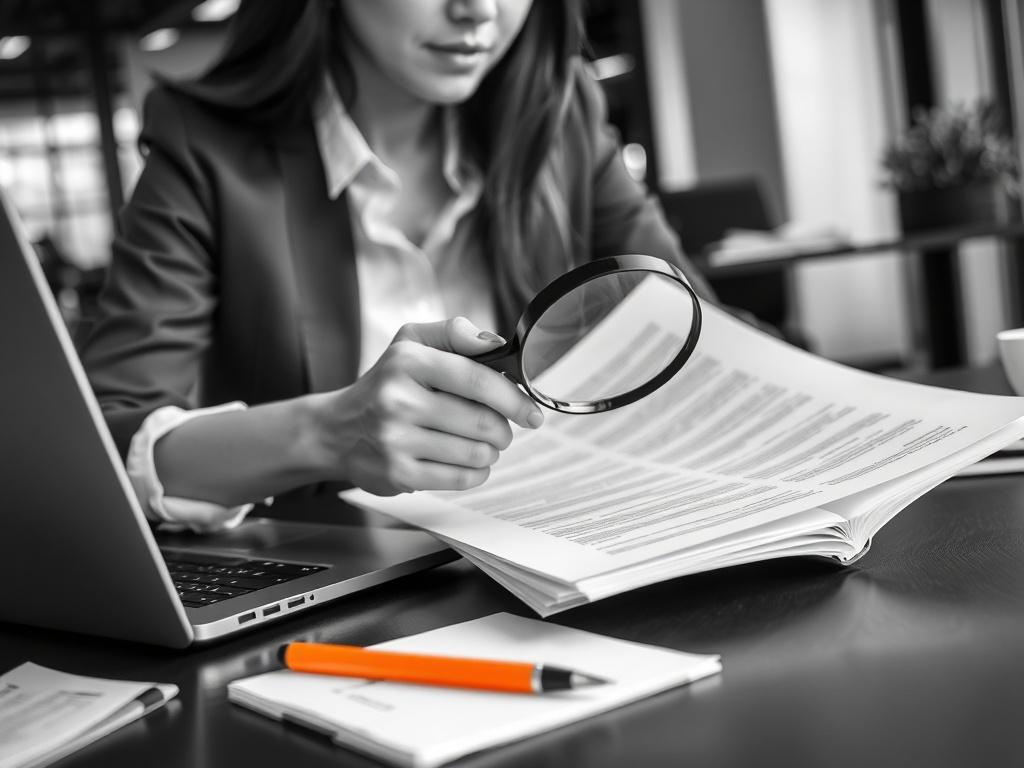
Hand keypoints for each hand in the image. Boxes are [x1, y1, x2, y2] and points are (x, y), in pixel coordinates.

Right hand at [313, 317, 543, 494]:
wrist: (337, 430)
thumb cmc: (386, 382)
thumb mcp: (411, 342)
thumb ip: (455, 333)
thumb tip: (496, 343)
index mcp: (407, 362)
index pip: (476, 379)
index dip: (513, 397)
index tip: (531, 412)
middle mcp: (398, 400)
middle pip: (481, 421)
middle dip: (504, 429)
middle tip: (502, 430)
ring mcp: (396, 440)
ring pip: (474, 453)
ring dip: (491, 451)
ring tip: (483, 444)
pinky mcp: (398, 474)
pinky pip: (460, 479)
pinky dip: (477, 472)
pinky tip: (469, 462)